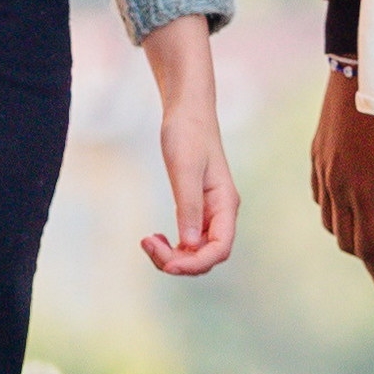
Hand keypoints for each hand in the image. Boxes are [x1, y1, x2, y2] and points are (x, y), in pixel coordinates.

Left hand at [139, 18, 236, 277]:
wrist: (188, 110)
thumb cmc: (187, 133)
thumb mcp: (185, 169)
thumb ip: (189, 207)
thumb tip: (190, 245)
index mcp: (226, 204)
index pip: (220, 249)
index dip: (195, 264)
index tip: (166, 263)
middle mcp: (222, 212)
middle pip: (207, 256)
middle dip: (179, 261)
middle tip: (148, 243)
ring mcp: (211, 212)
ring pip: (198, 251)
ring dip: (174, 256)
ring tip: (149, 241)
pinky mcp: (198, 208)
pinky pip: (190, 240)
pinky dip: (173, 245)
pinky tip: (156, 237)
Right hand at [308, 64, 373, 299]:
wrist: (364, 70)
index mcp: (365, 192)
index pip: (369, 250)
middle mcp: (338, 187)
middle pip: (347, 241)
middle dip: (370, 257)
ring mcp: (323, 171)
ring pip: (330, 222)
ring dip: (351, 235)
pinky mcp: (316, 155)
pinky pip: (319, 197)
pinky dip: (334, 212)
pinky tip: (352, 204)